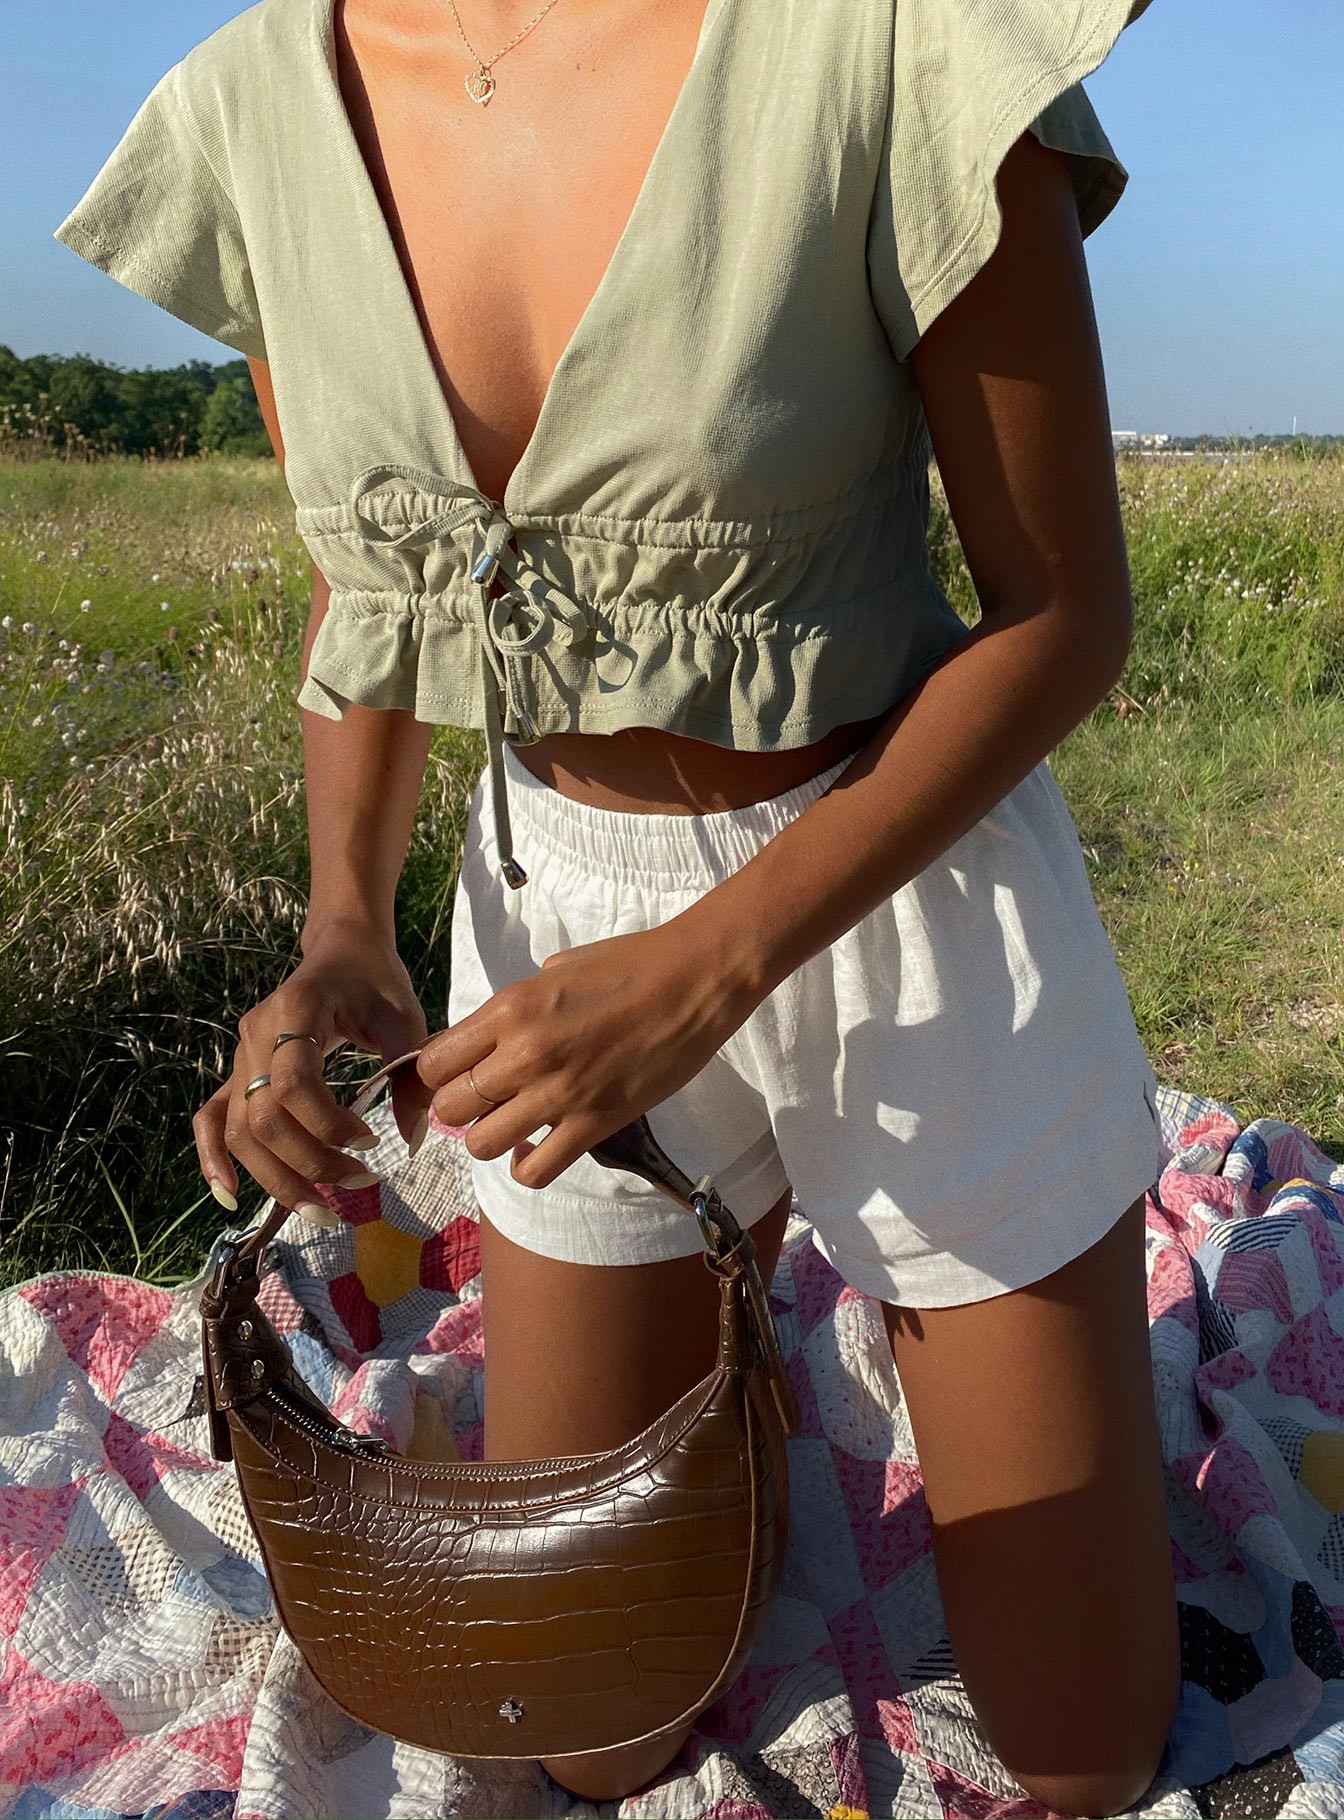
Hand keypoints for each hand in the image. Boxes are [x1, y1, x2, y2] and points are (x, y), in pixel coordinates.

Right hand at [193, 924, 432, 1217]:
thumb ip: (410, 1076)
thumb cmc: (376, 981)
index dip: (327, 1123)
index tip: (371, 1140)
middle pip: (262, 1117)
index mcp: (297, 1009)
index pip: (293, 1083)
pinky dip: (214, 1159)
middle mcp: (256, 1033)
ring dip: (275, 1178)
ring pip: (237, 1130)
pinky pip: (212, 1118)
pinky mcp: (238, 1072)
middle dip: (308, 1163)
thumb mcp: (406, 1019)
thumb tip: (413, 1140)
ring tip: (321, 1209)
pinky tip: (232, 1197)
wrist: (341, 950)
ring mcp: (240, 1054)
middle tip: (360, 1181)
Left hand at [416, 912, 758, 1190]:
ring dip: (490, 1138)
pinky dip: (528, 1165)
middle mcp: (524, 1053)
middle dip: (460, 1107)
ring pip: (482, 1144)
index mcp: (510, 1008)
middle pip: (450, 1107)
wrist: (693, 980)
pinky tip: (538, 1146)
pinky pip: (535, 1171)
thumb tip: (497, 1034)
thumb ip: (518, 1006)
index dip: (441, 1072)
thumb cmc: (629, 964)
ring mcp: (559, 1093)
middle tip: (487, 1098)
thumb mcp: (555, 969)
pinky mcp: (595, 1123)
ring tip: (512, 1122)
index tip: (461, 1071)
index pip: (434, 1063)